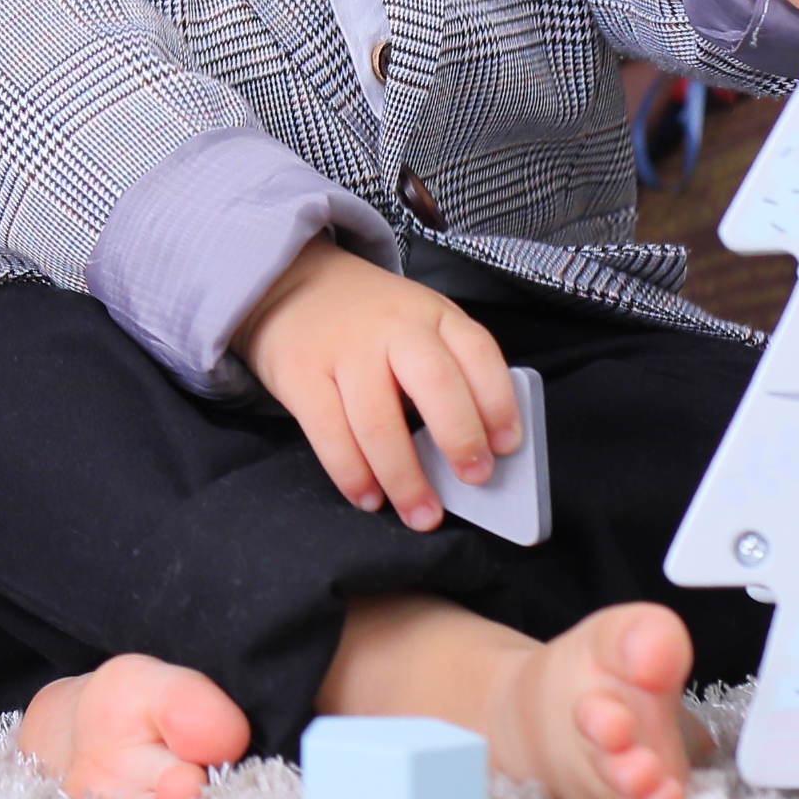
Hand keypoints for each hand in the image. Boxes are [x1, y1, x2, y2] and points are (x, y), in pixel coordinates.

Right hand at [233, 239, 522, 532]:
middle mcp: (392, 327)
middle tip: (474, 480)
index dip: (498, 402)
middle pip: (434, 381)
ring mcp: (343, 349)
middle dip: (459, 437)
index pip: (478, 352)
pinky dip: (352, 474)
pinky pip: (329, 433)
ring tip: (421, 514)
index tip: (507, 448)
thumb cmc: (371, 323)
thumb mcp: (419, 326)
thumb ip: (449, 374)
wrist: (291, 285)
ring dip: (404, 477)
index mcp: (433, 314)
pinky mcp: (300, 374)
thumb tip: (476, 452)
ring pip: (378, 420)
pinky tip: (369, 497)